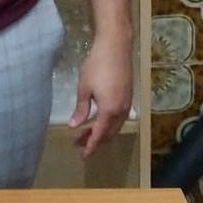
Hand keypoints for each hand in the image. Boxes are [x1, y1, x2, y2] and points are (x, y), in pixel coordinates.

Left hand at [69, 35, 133, 156]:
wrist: (115, 47)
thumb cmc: (97, 65)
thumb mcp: (84, 88)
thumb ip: (81, 109)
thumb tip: (74, 126)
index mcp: (109, 111)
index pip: (99, 135)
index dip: (91, 147)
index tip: (83, 156)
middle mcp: (121, 111)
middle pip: (108, 133)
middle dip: (94, 141)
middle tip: (79, 144)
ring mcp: (127, 104)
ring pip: (115, 126)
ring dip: (101, 132)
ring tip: (85, 133)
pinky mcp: (128, 96)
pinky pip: (119, 118)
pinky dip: (109, 124)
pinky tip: (99, 120)